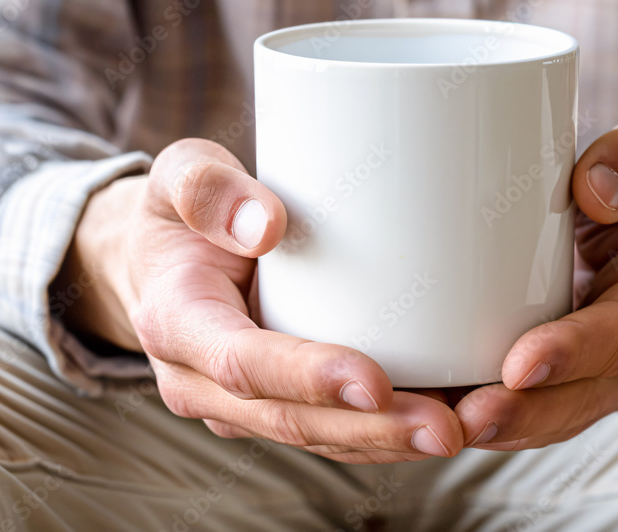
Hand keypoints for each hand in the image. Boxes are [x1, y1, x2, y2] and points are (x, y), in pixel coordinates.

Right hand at [57, 138, 462, 462]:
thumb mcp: (177, 175)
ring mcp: (239, 405)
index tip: (375, 380)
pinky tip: (442, 423)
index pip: (243, 363)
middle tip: (446, 425)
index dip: (308, 376)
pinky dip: (386, 434)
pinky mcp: (275, 406)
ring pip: (318, 438)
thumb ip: (206, 189)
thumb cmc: (179, 217)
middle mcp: (202, 382)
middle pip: (291, 419)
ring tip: (459, 430)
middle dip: (372, 427)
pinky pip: (331, 432)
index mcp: (177, 323)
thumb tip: (263, 225)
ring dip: (390, 441)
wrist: (158, 264)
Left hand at [452, 122, 617, 449]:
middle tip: (468, 417)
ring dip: (505, 430)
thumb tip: (596, 191)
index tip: (519, 363)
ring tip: (446, 428)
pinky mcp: (575, 390)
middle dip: (527, 413)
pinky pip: (539, 417)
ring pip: (559, 420)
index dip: (574, 352)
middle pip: (586, 396)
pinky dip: (494, 423)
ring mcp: (611, 382)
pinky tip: (446, 421)